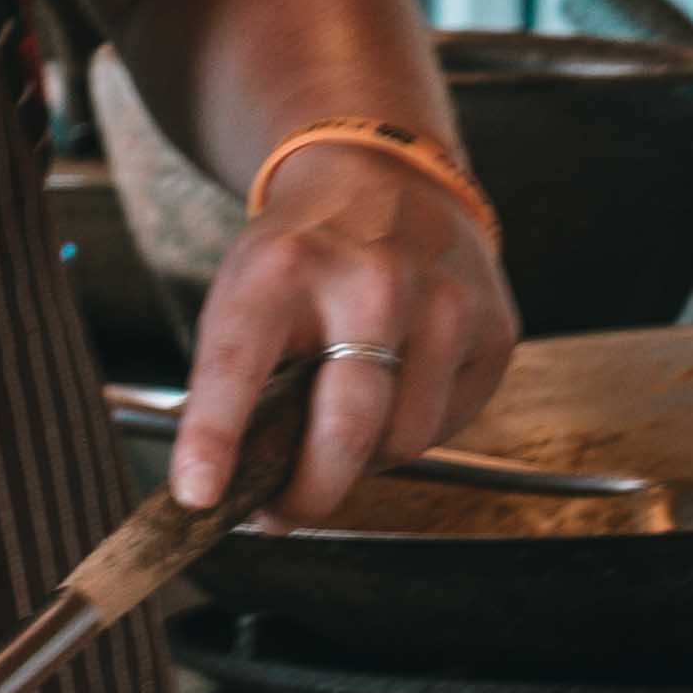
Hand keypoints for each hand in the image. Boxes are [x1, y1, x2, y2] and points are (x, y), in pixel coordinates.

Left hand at [172, 143, 519, 517]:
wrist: (387, 177)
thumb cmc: (301, 254)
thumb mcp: (245, 289)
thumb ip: (238, 375)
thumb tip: (228, 483)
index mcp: (282, 270)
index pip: (238, 365)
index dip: (214, 439)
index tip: (197, 495)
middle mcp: (371, 283)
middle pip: (347, 426)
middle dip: (309, 491)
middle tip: (281, 514)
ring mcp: (444, 304)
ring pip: (404, 440)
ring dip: (364, 462)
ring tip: (337, 435)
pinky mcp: (495, 328)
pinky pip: (448, 423)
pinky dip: (412, 431)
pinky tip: (393, 395)